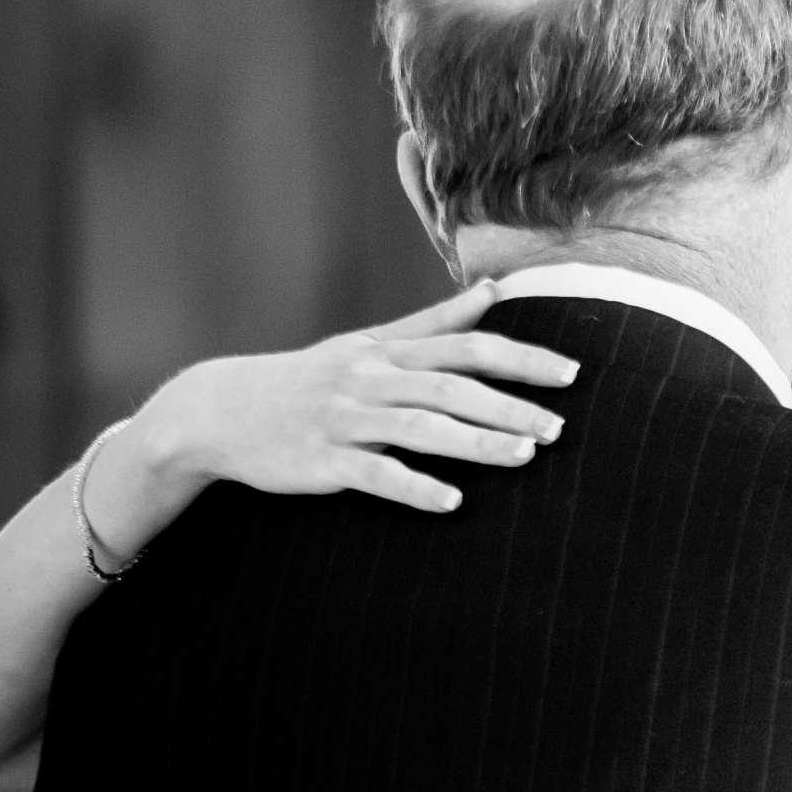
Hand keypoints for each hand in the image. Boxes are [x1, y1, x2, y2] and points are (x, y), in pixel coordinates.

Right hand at [141, 282, 578, 512]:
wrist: (220, 409)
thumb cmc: (310, 378)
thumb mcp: (369, 343)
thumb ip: (434, 321)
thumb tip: (494, 290)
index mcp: (388, 351)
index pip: (467, 345)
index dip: (521, 357)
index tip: (571, 372)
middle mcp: (371, 379)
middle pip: (451, 385)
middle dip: (509, 405)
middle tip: (558, 427)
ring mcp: (345, 419)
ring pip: (419, 427)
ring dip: (474, 442)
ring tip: (524, 457)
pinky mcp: (321, 460)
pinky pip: (374, 474)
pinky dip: (413, 486)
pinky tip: (452, 501)